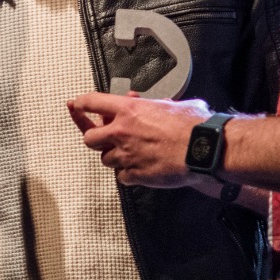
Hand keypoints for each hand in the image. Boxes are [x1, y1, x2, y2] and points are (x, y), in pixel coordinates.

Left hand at [68, 92, 212, 187]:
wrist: (203, 149)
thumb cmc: (192, 125)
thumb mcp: (171, 104)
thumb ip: (152, 104)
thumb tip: (149, 102)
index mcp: (128, 110)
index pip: (91, 103)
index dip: (81, 105)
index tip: (75, 106)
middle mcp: (122, 132)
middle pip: (89, 138)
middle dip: (95, 138)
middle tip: (103, 137)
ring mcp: (126, 155)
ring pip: (105, 159)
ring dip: (115, 157)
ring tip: (132, 153)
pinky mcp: (135, 174)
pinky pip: (122, 176)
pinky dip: (128, 174)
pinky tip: (140, 168)